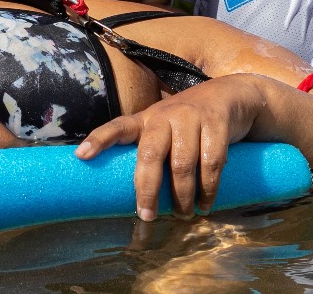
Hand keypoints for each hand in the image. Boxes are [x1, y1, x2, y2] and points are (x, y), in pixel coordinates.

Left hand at [75, 75, 265, 220]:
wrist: (231, 96)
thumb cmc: (189, 122)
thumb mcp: (165, 128)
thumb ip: (151, 150)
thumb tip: (135, 196)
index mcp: (146, 119)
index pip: (118, 127)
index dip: (99, 140)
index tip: (81, 155)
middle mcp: (165, 115)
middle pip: (150, 154)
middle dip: (147, 189)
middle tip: (147, 216)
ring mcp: (191, 116)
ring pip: (182, 164)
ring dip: (182, 196)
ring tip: (183, 214)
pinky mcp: (216, 122)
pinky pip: (211, 162)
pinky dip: (209, 188)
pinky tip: (206, 203)